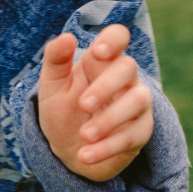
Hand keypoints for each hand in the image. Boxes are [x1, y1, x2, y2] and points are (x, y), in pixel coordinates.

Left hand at [36, 26, 154, 182]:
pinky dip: (107, 148)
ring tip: (84, 135)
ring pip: (138, 101)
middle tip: (82, 105)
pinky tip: (85, 155)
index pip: (118, 36)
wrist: (67, 150)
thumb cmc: (62, 110)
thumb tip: (66, 38)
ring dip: (109, 119)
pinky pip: (132, 136)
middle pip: (128, 68)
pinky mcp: (141, 132)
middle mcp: (125, 79)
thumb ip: (56, 60)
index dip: (113, 39)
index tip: (98, 52)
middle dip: (106, 86)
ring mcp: (137, 105)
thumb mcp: (51, 85)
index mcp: (101, 61)